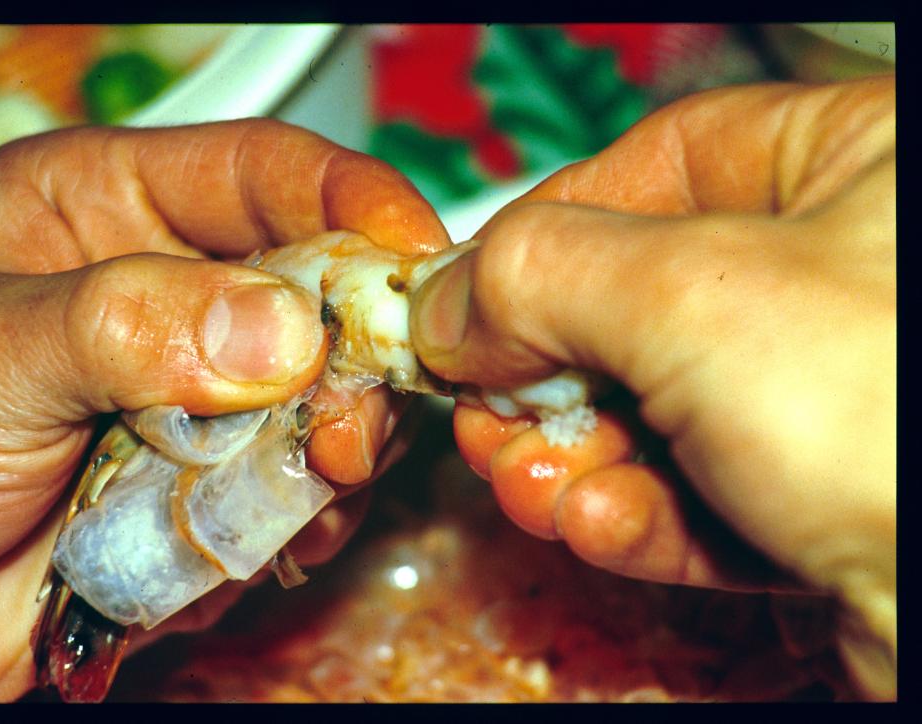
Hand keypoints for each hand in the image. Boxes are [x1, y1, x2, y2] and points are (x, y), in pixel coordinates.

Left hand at [0, 120, 449, 700]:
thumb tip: (281, 332)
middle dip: (351, 359)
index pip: (262, 170)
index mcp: (100, 209)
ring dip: (327, 452)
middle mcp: (165, 292)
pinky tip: (256, 538)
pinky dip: (300, 516)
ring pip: (326, 397)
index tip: (417, 261)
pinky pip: (302, 485)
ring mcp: (198, 392)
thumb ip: (117, 327)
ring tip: (291, 495)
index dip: (354, 200)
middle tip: (349, 428)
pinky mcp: (215, 477)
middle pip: (320, 290)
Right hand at [409, 76, 894, 698]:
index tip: (469, 294)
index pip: (663, 164)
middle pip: (639, 306)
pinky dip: (633, 517)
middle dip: (546, 376)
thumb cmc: (897, 412)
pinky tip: (596, 527)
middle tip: (486, 414)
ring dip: (572, 460)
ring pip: (656, 415)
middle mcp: (848, 280)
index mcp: (858, 167)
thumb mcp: (689, 297)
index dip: (549, 229)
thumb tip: (449, 301)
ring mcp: (838, 399)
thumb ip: (540, 276)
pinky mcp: (825, 503)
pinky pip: (700, 495)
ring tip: (533, 485)